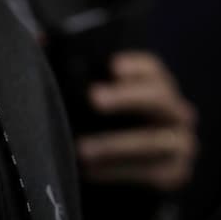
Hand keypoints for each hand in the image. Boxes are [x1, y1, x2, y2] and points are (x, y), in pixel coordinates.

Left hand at [75, 52, 198, 191]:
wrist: (133, 180)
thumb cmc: (112, 132)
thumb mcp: (98, 103)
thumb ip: (70, 71)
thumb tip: (39, 39)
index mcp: (159, 88)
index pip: (153, 69)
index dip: (135, 66)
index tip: (111, 66)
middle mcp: (177, 111)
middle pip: (159, 97)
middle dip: (127, 97)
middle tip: (94, 98)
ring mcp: (181, 143)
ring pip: (153, 141)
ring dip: (116, 144)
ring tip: (82, 150)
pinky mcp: (176, 173)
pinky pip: (149, 172)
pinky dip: (118, 172)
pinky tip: (90, 171)